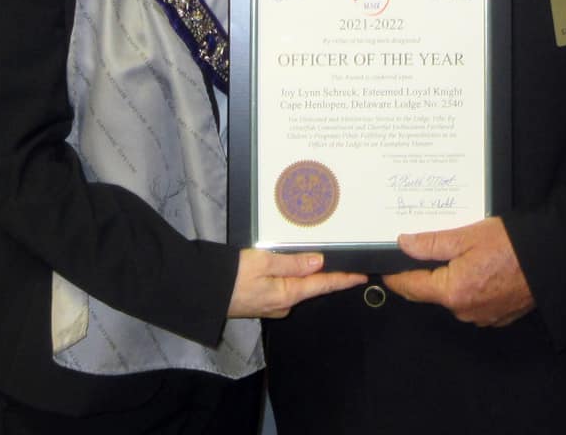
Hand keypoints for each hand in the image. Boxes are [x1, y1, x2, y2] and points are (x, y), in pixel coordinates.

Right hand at [227, 248, 365, 318]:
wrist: (202, 292)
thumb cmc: (231, 275)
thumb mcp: (263, 261)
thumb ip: (292, 263)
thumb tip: (319, 262)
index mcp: (287, 294)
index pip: (323, 285)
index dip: (344, 279)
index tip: (362, 276)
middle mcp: (283, 304)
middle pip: (312, 288)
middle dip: (328, 276)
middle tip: (345, 262)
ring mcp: (272, 305)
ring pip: (299, 288)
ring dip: (311, 276)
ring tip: (323, 262)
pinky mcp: (262, 302)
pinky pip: (285, 289)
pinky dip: (294, 278)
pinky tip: (295, 268)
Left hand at [383, 217, 534, 326]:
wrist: (552, 259)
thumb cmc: (512, 245)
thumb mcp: (466, 235)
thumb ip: (431, 243)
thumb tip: (403, 244)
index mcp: (453, 292)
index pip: (410, 287)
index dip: (394, 274)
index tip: (384, 265)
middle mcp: (464, 311)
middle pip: (431, 292)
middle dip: (422, 273)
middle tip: (418, 248)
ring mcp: (482, 316)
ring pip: (452, 296)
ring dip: (449, 278)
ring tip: (455, 252)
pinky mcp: (498, 315)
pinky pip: (472, 301)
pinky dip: (469, 285)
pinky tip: (477, 265)